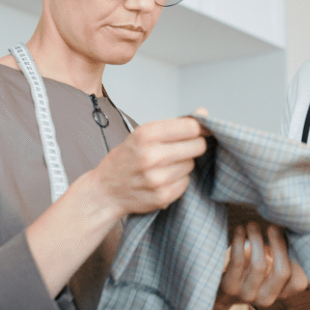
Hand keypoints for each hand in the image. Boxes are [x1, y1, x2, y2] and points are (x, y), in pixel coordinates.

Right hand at [84, 110, 209, 217]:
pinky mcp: (162, 196)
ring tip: (165, 166)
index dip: (200, 128)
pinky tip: (164, 179)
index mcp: (146, 135)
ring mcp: (157, 178)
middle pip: (197, 146)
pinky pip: (186, 182)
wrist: (106, 190)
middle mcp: (151, 156)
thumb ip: (175, 125)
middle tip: (181, 148)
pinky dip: (179, 180)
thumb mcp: (143, 134)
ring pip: (191, 164)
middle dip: (194, 146)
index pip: (191, 127)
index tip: (201, 131)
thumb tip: (204, 113)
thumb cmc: (126, 159)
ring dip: (184, 164)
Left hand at [216, 222, 309, 309]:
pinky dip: (239, 242)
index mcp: (281, 293)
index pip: (300, 281)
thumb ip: (284, 252)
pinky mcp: (230, 289)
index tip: (292, 234)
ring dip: (257, 240)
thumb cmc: (251, 269)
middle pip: (283, 272)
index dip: (300, 258)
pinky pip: (237, 261)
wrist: (221, 291)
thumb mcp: (270, 265)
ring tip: (252, 224)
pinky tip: (239, 229)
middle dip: (279, 245)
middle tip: (273, 226)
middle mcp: (267, 298)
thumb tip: (292, 227)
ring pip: (259, 265)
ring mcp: (248, 296)